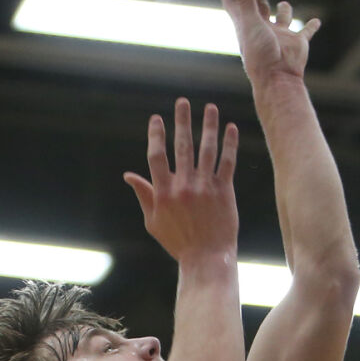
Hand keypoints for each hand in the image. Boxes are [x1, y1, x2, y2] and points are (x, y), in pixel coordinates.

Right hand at [122, 97, 238, 262]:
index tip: (156, 118)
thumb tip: (128, 175)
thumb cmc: (178, 242)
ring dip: (209, 126)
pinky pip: (227, 162)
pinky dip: (230, 144)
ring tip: (210, 108)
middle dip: (182, 121)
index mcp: (164, 192)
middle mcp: (184, 186)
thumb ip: (143, 195)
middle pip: (182, 146)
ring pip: (207, 149)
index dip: (156, 135)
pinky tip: (231, 128)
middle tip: (182, 102)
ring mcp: (205, 187)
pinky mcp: (224, 191)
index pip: (156, 156)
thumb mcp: (154, 221)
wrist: (206, 258)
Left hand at [218, 0, 319, 82]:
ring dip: (284, 10)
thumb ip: (244, 1)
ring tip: (283, 5)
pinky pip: (307, 30)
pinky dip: (312, 26)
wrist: (279, 77)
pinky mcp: (297, 42)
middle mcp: (264, 29)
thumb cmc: (260, 53)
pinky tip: (316, 21)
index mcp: (247, 25)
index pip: (235, 5)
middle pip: (258, 8)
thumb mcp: (250, 23)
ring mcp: (281, 35)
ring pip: (283, 17)